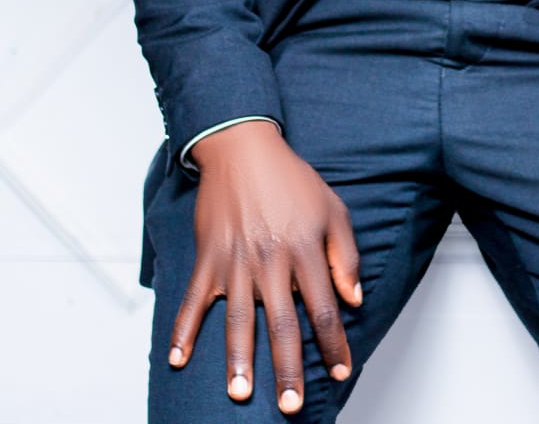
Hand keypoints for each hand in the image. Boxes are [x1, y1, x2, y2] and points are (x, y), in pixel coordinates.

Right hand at [170, 120, 360, 413]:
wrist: (244, 148)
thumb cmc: (291, 179)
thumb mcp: (333, 209)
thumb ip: (345, 255)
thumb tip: (353, 300)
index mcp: (304, 249)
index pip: (323, 307)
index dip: (333, 344)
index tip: (340, 372)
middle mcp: (270, 260)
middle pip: (281, 323)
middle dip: (287, 369)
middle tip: (291, 405)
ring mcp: (236, 260)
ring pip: (238, 318)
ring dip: (239, 359)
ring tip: (241, 392)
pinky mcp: (208, 257)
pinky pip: (194, 299)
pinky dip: (183, 330)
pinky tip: (177, 359)